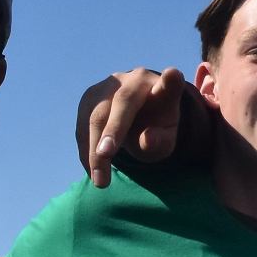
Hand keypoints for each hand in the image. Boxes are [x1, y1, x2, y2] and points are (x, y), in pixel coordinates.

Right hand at [80, 66, 190, 187]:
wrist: (137, 118)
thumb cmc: (157, 130)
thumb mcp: (165, 140)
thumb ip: (160, 141)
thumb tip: (147, 140)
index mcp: (162, 88)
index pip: (169, 83)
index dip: (171, 80)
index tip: (173, 75)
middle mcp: (134, 79)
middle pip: (122, 102)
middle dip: (111, 131)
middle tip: (104, 158)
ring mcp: (108, 85)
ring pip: (95, 115)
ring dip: (94, 150)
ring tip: (100, 181)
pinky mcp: (90, 97)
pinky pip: (83, 125)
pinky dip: (86, 150)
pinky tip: (92, 171)